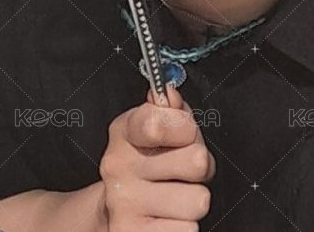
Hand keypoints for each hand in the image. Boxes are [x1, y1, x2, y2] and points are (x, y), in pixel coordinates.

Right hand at [99, 84, 215, 230]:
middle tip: (185, 170)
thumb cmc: (146, 162)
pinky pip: (188, 230)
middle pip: (197, 161)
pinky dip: (184, 226)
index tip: (184, 133)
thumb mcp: (155, 126)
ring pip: (199, 200)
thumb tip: (171, 94)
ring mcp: (124, 203)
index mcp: (126, 132)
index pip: (160, 122)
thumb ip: (171, 109)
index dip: (186, 127)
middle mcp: (119, 166)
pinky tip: (169, 218)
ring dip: (194, 199)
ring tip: (177, 195)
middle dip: (201, 166)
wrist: (112, 211)